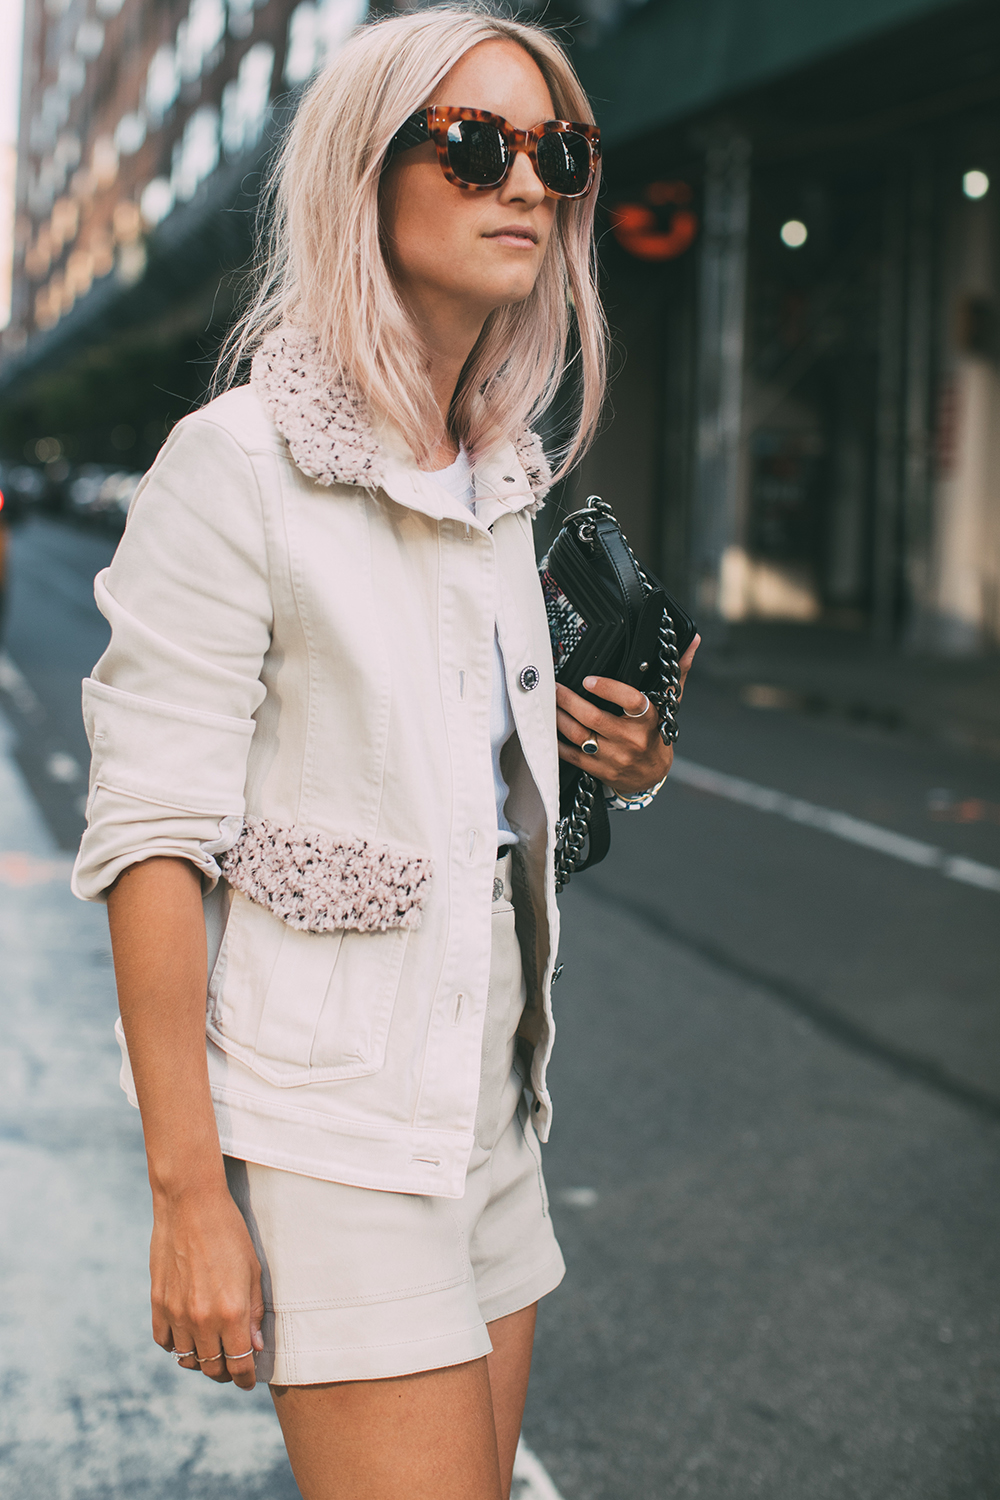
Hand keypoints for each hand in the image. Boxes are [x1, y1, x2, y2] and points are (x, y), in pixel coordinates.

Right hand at [151, 1181, 264, 1389]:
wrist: (191, 1204)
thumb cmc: (230, 1233)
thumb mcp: (253, 1270)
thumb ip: (253, 1313)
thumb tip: (254, 1348)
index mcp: (231, 1312)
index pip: (239, 1365)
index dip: (246, 1378)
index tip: (249, 1380)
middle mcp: (202, 1319)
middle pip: (213, 1368)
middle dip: (226, 1373)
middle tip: (233, 1365)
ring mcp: (176, 1313)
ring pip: (187, 1359)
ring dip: (201, 1361)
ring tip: (211, 1350)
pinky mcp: (158, 1303)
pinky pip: (164, 1341)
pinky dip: (176, 1345)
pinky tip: (187, 1334)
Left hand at [556, 634, 699, 795]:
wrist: (652, 774)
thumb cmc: (656, 733)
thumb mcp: (669, 703)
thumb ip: (676, 672)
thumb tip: (691, 642)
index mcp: (648, 719)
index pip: (631, 701)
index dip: (609, 689)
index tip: (589, 679)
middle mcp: (631, 739)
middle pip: (594, 718)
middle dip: (569, 700)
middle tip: (553, 686)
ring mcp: (614, 756)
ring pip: (579, 735)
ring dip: (559, 717)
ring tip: (547, 702)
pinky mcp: (599, 769)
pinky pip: (572, 755)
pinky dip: (557, 741)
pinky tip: (549, 727)